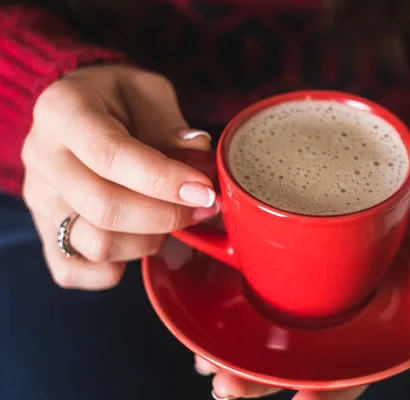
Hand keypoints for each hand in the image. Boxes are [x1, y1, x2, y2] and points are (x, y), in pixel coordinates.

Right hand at [22, 65, 217, 289]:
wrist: (80, 111)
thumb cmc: (119, 100)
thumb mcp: (148, 91)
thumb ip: (170, 124)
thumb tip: (196, 160)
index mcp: (63, 112)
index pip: (110, 155)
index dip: (163, 179)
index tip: (203, 190)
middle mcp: (42, 157)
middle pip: (103, 207)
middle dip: (167, 215)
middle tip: (203, 207)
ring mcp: (40, 199)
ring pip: (95, 243)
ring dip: (149, 241)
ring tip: (173, 219)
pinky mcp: (45, 230)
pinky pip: (73, 270)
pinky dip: (113, 270)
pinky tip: (140, 243)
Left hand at [192, 196, 409, 398]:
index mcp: (374, 328)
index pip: (349, 374)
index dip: (324, 394)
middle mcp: (339, 320)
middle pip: (298, 366)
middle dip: (260, 384)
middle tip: (227, 386)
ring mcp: (316, 298)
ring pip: (271, 342)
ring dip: (237, 359)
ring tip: (208, 365)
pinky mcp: (295, 268)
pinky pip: (259, 298)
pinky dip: (231, 317)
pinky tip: (207, 322)